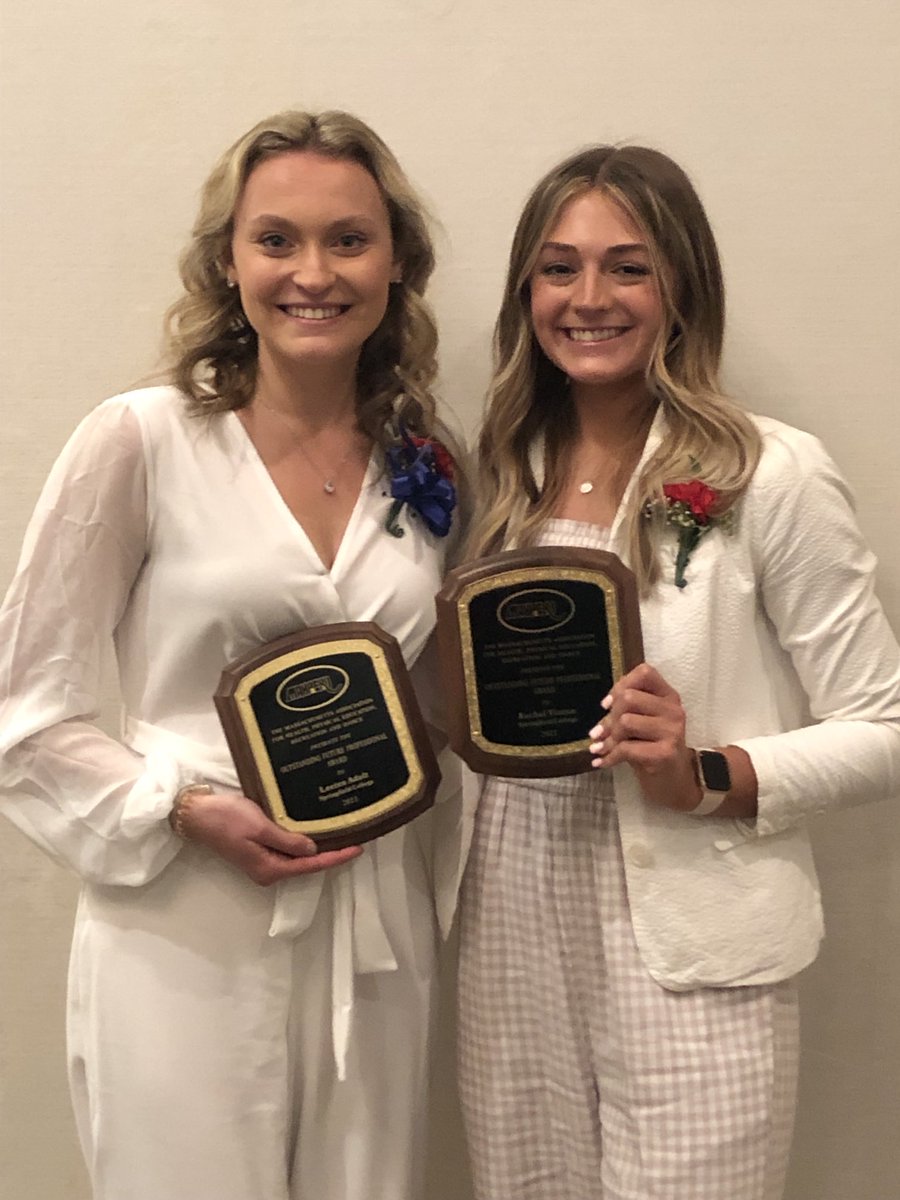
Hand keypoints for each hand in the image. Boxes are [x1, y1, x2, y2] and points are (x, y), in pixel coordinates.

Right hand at [174, 790, 362, 884]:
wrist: (196, 815)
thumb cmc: (226, 819)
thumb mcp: (260, 827)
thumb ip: (288, 840)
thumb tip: (313, 850)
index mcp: (270, 869)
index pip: (311, 865)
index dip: (336, 857)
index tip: (357, 848)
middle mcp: (268, 871)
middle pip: (307, 865)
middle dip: (330, 853)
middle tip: (355, 836)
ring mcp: (262, 862)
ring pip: (298, 857)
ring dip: (318, 847)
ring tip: (341, 833)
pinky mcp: (258, 851)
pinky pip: (287, 849)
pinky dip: (302, 841)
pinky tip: (314, 830)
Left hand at [588, 662, 700, 812]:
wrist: (675, 781)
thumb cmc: (653, 747)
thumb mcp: (642, 722)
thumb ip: (626, 709)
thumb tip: (603, 707)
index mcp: (668, 696)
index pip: (645, 672)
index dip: (621, 684)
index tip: (607, 704)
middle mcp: (674, 710)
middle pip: (629, 697)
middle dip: (609, 716)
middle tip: (601, 732)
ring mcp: (672, 731)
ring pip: (626, 721)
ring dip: (609, 737)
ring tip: (602, 747)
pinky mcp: (665, 753)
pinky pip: (626, 748)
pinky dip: (610, 756)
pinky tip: (602, 761)